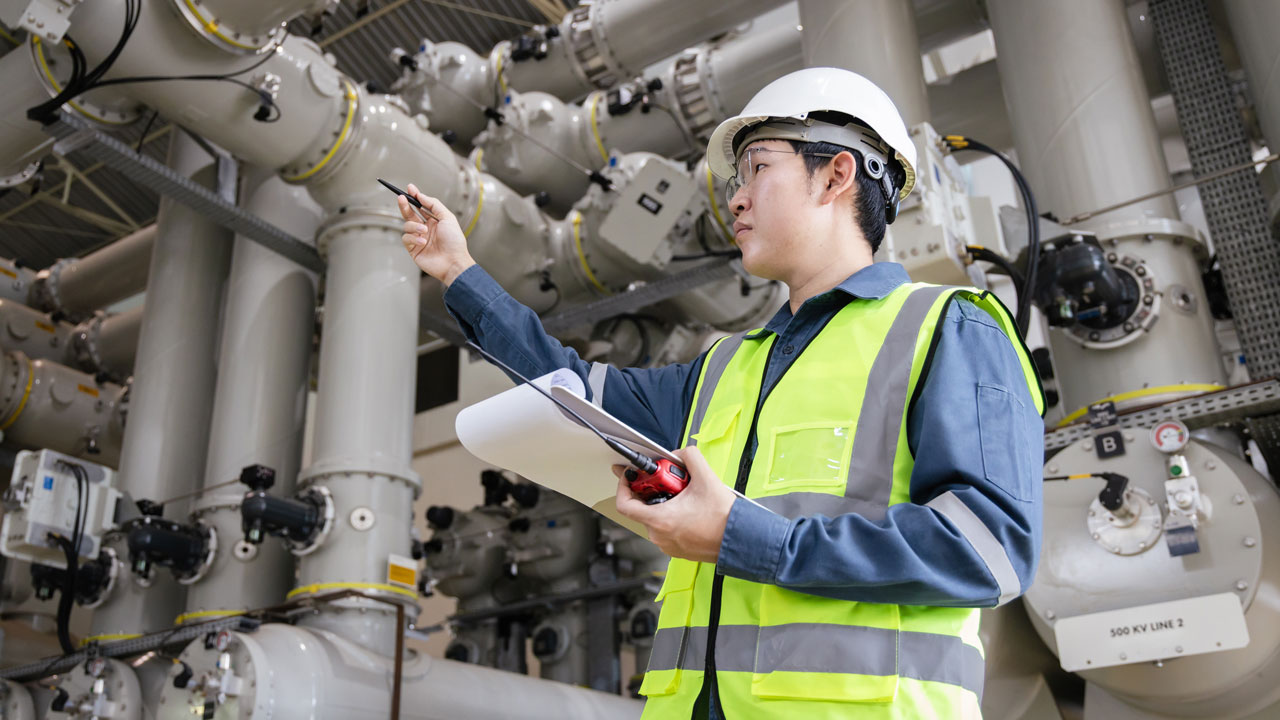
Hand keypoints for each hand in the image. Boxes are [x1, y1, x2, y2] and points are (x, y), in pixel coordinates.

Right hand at [398, 183, 474, 284]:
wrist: (453, 262)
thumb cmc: (454, 242)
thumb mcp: (447, 217)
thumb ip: (434, 204)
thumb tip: (421, 195)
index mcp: (434, 221)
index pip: (420, 207)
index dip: (414, 197)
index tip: (410, 188)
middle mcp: (425, 229)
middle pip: (410, 214)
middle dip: (405, 205)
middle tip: (401, 198)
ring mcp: (418, 239)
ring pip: (407, 226)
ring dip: (414, 226)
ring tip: (424, 231)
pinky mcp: (413, 249)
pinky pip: (406, 239)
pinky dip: (413, 238)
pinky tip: (422, 242)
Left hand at [613, 446, 736, 562]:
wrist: (739, 539)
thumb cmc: (723, 518)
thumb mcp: (706, 478)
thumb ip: (689, 457)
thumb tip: (679, 453)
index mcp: (660, 519)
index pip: (624, 504)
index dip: (623, 486)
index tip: (631, 476)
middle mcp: (659, 535)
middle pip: (641, 508)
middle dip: (651, 490)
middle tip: (664, 479)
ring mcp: (667, 544)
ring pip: (655, 517)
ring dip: (663, 502)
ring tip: (681, 493)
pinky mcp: (676, 549)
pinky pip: (665, 528)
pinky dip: (671, 515)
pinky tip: (687, 507)